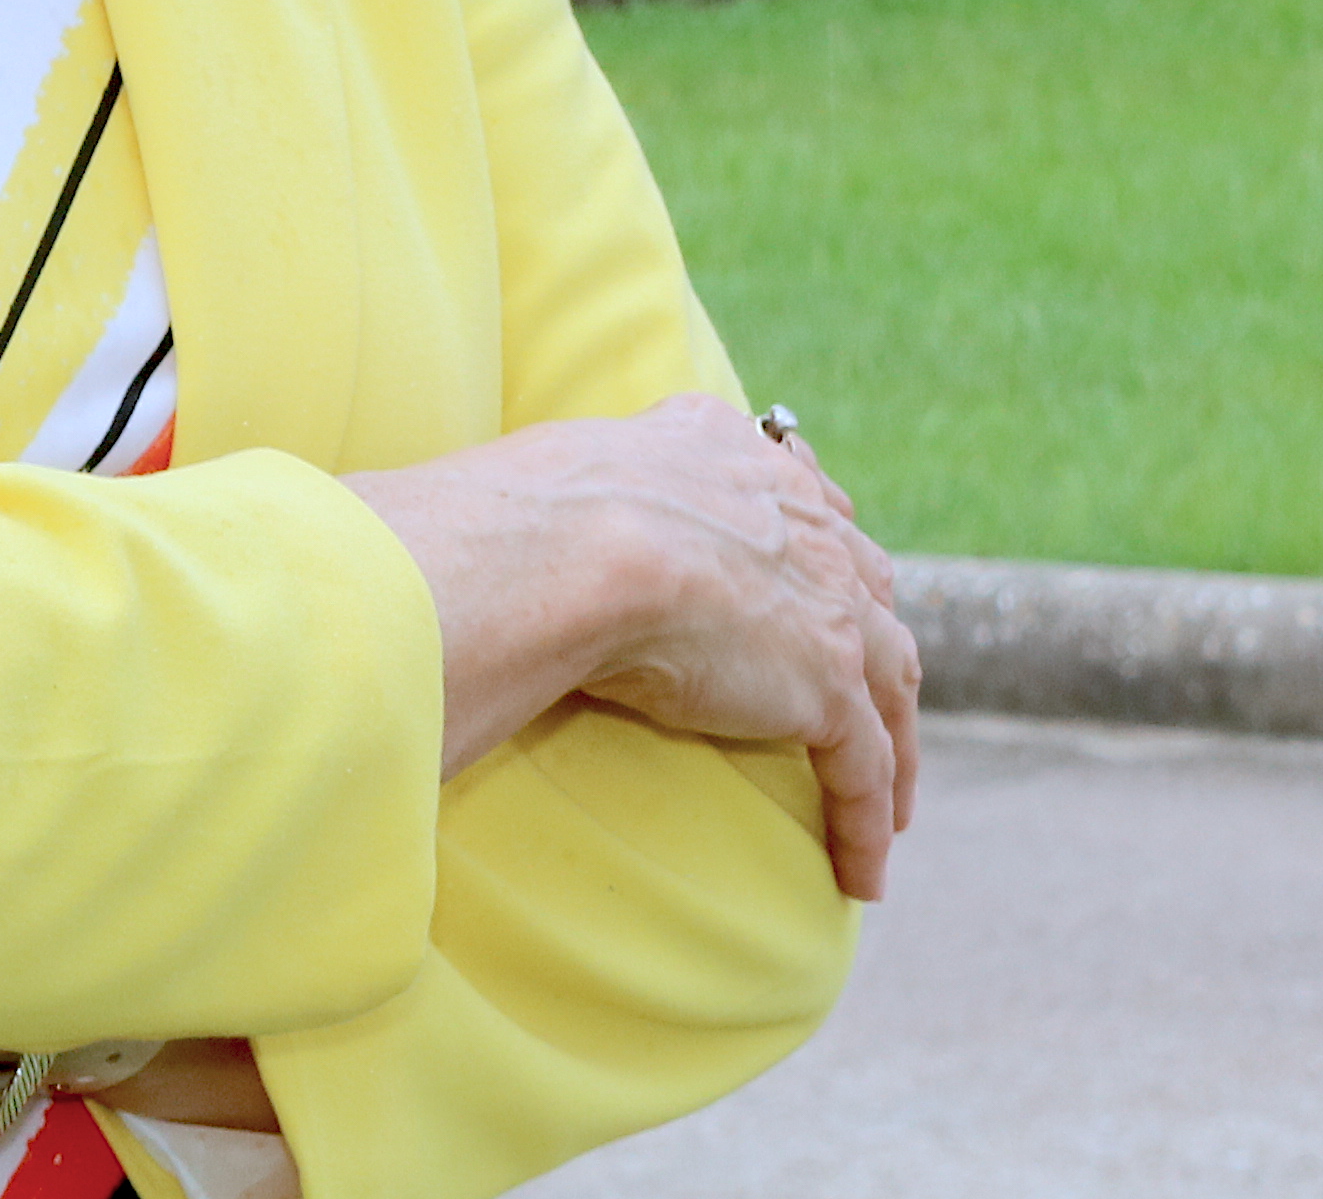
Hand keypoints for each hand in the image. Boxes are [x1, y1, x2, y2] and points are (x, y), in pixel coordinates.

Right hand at [344, 394, 919, 901]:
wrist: (566, 548)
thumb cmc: (518, 517)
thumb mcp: (548, 479)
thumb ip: (544, 497)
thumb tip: (430, 523)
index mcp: (716, 447)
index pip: (793, 488)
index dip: (812, 539)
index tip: (817, 574)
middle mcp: (788, 510)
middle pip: (863, 573)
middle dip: (871, 630)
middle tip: (867, 689)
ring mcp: (822, 595)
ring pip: (889, 676)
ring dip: (893, 741)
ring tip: (884, 804)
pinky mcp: (826, 681)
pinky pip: (863, 763)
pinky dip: (866, 820)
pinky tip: (864, 875)